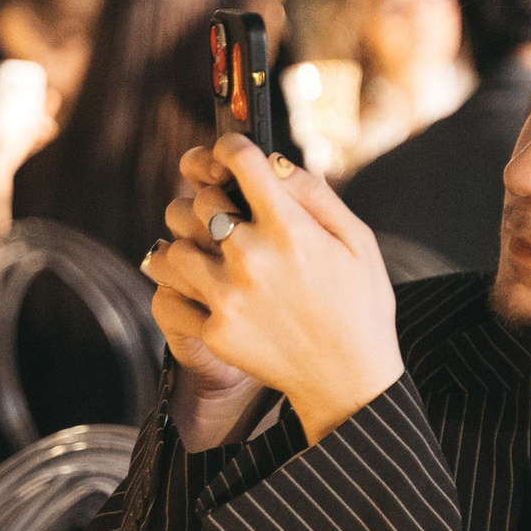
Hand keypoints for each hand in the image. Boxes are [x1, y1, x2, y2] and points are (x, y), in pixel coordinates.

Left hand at [146, 136, 403, 444]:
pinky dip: (179, 290)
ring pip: (174, 248)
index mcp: (290, 228)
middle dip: (212, 200)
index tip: (227, 155)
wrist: (350, 382)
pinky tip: (200, 289)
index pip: (239, 160)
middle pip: (200, 201)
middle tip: (225, 214)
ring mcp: (228, 298)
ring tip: (208, 255)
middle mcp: (253, 258)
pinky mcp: (214, 332)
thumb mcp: (358, 240)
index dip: (230, 148)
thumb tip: (271, 163)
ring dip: (188, 246)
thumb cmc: (360, 306)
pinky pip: (169, 296)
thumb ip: (315, 194)